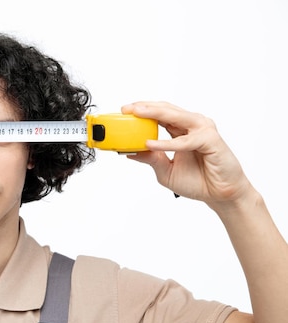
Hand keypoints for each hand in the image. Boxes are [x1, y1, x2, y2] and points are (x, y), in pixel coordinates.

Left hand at [122, 101, 253, 206]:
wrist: (220, 194)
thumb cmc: (198, 181)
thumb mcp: (165, 170)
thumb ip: (150, 159)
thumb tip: (129, 152)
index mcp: (181, 130)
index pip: (159, 114)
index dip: (142, 110)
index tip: (123, 110)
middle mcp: (192, 126)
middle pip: (166, 111)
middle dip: (145, 107)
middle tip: (127, 108)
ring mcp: (202, 131)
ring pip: (176, 117)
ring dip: (155, 114)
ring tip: (136, 114)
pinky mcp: (211, 141)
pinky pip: (185, 140)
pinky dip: (168, 142)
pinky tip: (151, 144)